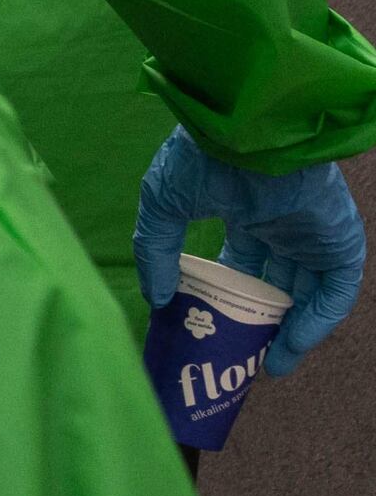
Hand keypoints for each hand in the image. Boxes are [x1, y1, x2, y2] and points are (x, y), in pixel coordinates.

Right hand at [139, 128, 364, 368]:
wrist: (246, 130)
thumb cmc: (202, 157)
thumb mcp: (163, 206)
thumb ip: (156, 252)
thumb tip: (155, 299)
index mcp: (247, 210)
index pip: (244, 263)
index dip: (230, 297)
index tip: (213, 327)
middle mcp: (283, 226)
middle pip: (277, 283)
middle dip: (259, 319)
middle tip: (238, 352)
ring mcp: (312, 235)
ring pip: (307, 293)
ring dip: (289, 329)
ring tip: (266, 365)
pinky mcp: (338, 242)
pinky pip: (334, 292)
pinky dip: (316, 321)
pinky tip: (289, 345)